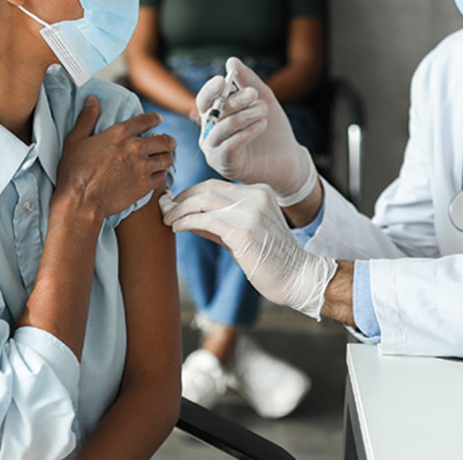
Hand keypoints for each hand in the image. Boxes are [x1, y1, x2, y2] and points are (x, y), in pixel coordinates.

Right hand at [56, 97, 174, 219]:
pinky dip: (162, 175)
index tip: (158, 120)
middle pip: (165, 140)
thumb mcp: (75, 140)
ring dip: (166, 158)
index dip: (155, 119)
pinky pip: (163, 177)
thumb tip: (92, 99)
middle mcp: (136, 147)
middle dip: (168, 141)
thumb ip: (86, 118)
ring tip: (164, 160)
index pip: (147, 120)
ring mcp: (143, 167)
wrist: (81, 201)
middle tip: (168, 144)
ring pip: (168, 158)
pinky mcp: (146, 185)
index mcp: (120, 133)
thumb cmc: (74, 171)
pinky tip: (157, 175)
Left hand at [162, 181, 336, 319]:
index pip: (216, 185)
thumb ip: (218, 223)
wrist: (297, 278)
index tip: (175, 203)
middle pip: (208, 190)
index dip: (191, 192)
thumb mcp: (242, 234)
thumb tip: (186, 218)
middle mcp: (256, 197)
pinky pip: (207, 221)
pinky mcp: (244, 231)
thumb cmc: (271, 260)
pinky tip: (177, 228)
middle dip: (181, 199)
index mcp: (259, 193)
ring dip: (180, 209)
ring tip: (167, 219)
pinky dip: (187, 222)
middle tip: (165, 210)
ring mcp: (251, 212)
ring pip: (205, 201)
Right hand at [192, 58, 317, 204]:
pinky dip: (245, 133)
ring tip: (263, 111)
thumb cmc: (273, 130)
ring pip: (221, 129)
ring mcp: (215, 151)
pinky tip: (261, 125)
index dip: (211, 90)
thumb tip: (231, 61)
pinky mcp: (225, 165)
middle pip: (213, 113)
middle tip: (254, 94)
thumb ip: (248, 81)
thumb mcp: (263, 99)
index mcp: (215, 117)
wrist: (289, 159)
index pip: (205, 100)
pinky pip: (229, 146)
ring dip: (244, 116)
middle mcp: (210, 133)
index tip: (223, 80)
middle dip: (234, 101)